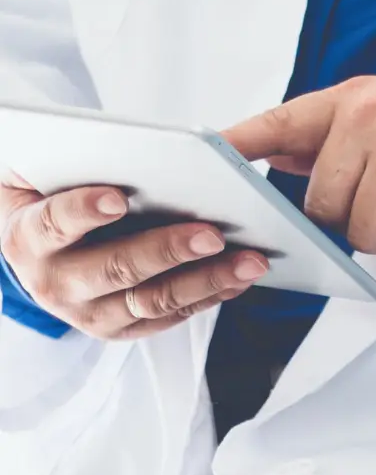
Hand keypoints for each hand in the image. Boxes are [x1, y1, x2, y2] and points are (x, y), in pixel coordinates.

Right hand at [0, 174, 269, 340]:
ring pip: (152, 300)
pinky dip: (210, 295)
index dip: (83, 211)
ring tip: (249, 259)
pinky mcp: (122, 329)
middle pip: (115, 270)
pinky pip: (171, 316)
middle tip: (212, 232)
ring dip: (206, 279)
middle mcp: (54, 285)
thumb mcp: (37, 168)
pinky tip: (241, 275)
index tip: (118, 197)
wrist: (37, 246)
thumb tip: (121, 145)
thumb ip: (65, 156)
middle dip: (167, 250)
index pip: (53, 224)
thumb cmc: (45, 194)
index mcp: (26, 238)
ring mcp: (89, 313)